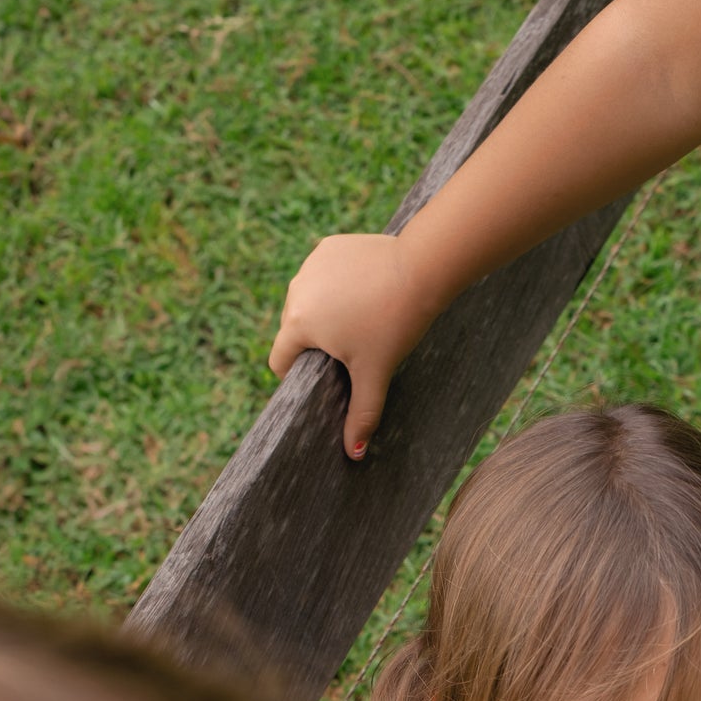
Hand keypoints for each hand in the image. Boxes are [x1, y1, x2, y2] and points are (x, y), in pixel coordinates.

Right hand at [268, 233, 441, 458]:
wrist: (421, 270)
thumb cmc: (395, 325)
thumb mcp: (375, 373)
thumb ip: (361, 414)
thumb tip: (352, 454)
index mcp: (297, 323)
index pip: (280, 360)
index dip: (298, 377)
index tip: (325, 379)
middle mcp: (296, 290)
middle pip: (295, 330)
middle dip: (317, 344)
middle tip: (352, 351)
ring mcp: (311, 264)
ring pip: (310, 300)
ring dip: (326, 313)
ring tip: (362, 320)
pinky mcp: (330, 247)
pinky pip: (325, 275)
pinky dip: (339, 286)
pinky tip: (366, 292)